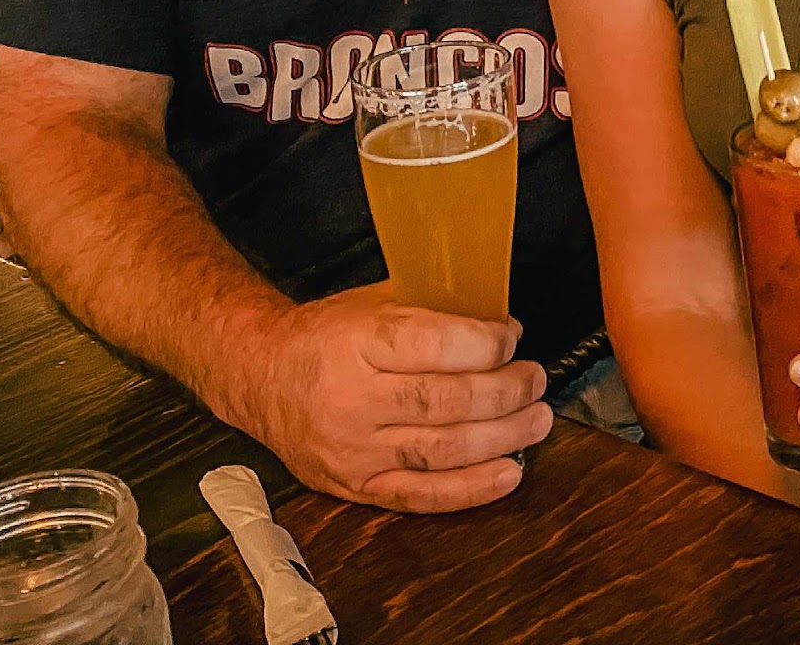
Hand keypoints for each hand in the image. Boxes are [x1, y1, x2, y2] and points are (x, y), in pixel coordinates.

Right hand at [246, 283, 551, 511]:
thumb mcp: (373, 303)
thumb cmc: (327, 334)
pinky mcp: (354, 487)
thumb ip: (432, 310)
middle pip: (445, 402)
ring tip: (537, 420)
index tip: (513, 338)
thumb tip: (502, 324)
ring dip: (501, 438)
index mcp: (355, 342)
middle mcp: (352, 400)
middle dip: (504, 392)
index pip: (432, 346)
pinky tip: (508, 472)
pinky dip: (471, 488)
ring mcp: (353, 451)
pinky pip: (421, 495)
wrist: (262, 377)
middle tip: (535, 379)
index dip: (484, 345)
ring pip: (441, 451)